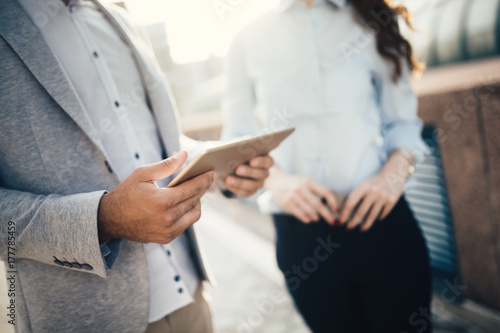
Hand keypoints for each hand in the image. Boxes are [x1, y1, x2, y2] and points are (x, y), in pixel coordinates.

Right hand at [97, 150, 214, 243]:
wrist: (110, 219)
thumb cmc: (127, 193)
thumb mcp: (143, 174)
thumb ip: (166, 165)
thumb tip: (185, 154)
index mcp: (163, 201)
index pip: (192, 188)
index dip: (204, 179)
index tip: (212, 172)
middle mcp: (168, 218)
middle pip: (195, 200)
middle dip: (203, 188)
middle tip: (207, 178)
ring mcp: (168, 231)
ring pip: (194, 214)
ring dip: (197, 202)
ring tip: (195, 191)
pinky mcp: (167, 238)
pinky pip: (186, 224)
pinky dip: (188, 213)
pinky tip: (186, 203)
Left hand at [224, 155, 273, 196]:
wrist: (241, 166)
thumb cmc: (243, 155)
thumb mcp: (244, 151)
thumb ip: (242, 150)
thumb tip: (228, 150)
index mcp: (266, 161)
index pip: (267, 161)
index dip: (260, 162)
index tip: (251, 161)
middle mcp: (264, 173)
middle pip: (260, 174)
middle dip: (249, 172)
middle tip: (238, 169)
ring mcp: (258, 183)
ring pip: (252, 185)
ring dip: (240, 183)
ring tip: (229, 179)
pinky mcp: (251, 191)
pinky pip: (245, 192)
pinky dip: (236, 189)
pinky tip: (227, 184)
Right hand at [265, 167, 338, 223]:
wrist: (276, 181)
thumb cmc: (294, 182)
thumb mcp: (305, 181)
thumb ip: (316, 189)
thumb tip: (331, 203)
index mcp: (308, 182)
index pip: (325, 192)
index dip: (333, 202)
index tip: (337, 210)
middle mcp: (301, 189)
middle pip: (318, 205)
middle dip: (328, 215)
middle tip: (333, 221)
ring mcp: (293, 197)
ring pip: (309, 211)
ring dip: (316, 217)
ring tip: (318, 219)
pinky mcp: (287, 204)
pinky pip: (300, 215)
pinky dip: (307, 219)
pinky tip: (310, 219)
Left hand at [339, 152, 410, 231]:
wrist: (394, 172)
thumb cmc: (375, 180)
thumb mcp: (364, 184)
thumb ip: (356, 195)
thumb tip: (345, 210)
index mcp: (363, 187)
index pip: (350, 203)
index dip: (344, 214)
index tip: (341, 221)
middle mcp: (373, 192)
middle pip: (360, 212)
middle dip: (353, 223)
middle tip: (348, 228)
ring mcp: (383, 197)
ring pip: (372, 216)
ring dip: (365, 225)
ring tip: (361, 230)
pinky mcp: (392, 201)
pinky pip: (383, 214)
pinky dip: (378, 218)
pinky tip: (374, 221)